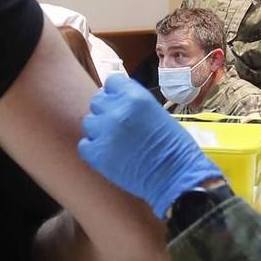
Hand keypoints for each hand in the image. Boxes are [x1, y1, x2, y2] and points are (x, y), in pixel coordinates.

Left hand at [79, 75, 220, 218]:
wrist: (175, 178)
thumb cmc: (174, 147)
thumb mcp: (157, 113)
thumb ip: (134, 104)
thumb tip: (116, 101)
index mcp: (135, 97)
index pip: (111, 82)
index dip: (114, 94)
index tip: (119, 103)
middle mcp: (117, 111)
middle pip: (97, 101)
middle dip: (106, 112)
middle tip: (119, 127)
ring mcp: (104, 132)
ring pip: (89, 123)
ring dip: (100, 131)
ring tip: (117, 143)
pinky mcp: (96, 154)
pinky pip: (84, 145)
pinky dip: (94, 150)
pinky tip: (111, 155)